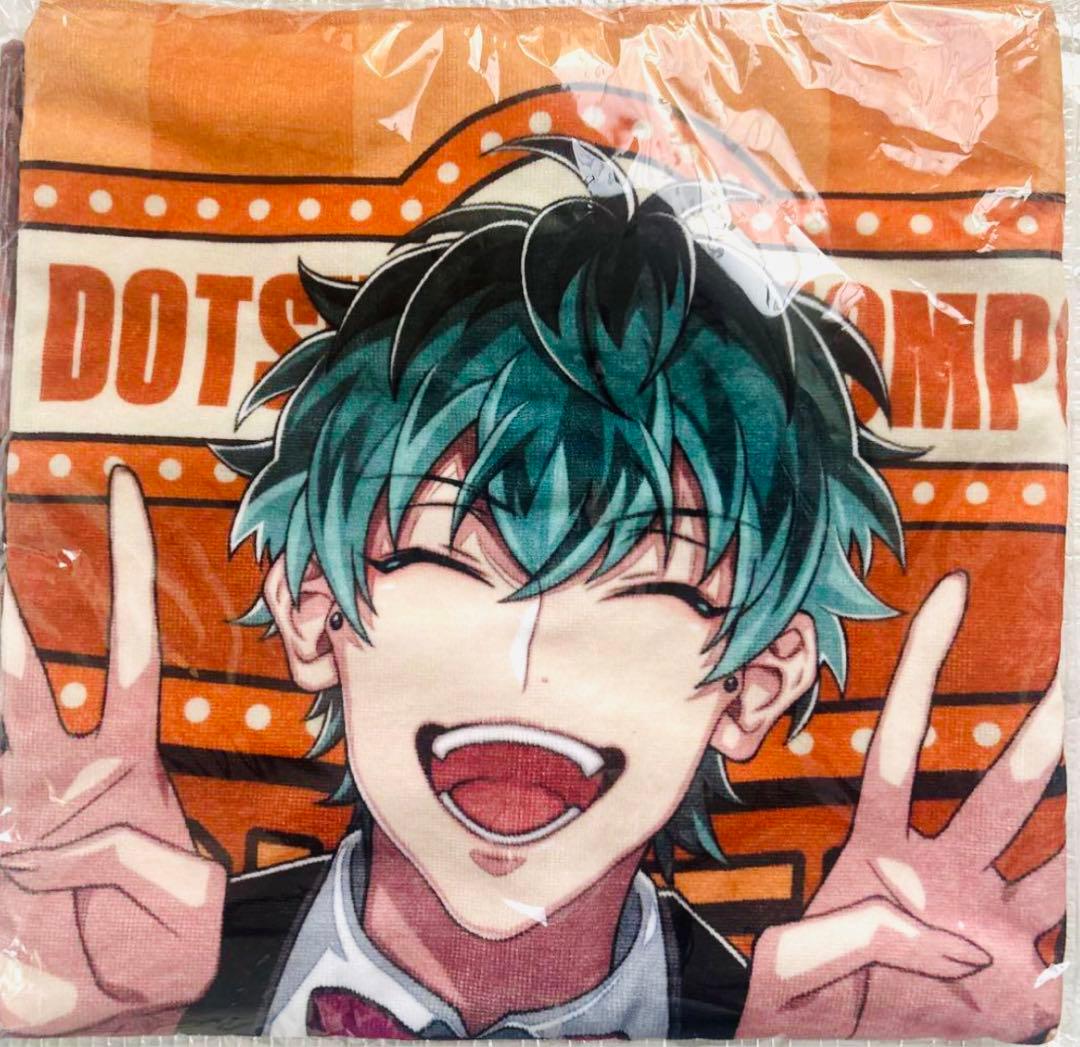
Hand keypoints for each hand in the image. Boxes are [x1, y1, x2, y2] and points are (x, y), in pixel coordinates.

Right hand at [0, 468, 225, 1034]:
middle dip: (6, 596)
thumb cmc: (142, 962)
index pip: (129, 651)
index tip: (122, 497)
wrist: (90, 1013)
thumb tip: (127, 844)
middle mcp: (53, 772)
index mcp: (124, 766)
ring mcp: (6, 805)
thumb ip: (170, 882)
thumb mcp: (180, 927)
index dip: (127, 574)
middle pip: (20, 666)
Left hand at [738, 572, 1064, 1039]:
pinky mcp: (1017, 992)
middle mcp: (944, 873)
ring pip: (1062, 861)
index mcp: (878, 846)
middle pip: (1011, 787)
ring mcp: (989, 927)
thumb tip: (967, 949)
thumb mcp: (797, 964)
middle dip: (1052, 727)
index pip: (905, 739)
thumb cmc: (789, 1008)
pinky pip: (1071, 957)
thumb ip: (868, 939)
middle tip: (1075, 673)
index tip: (952, 594)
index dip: (928, 666)